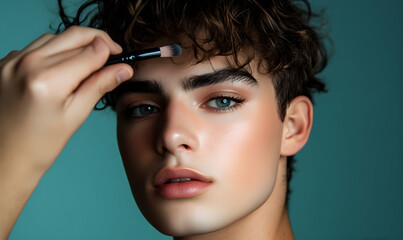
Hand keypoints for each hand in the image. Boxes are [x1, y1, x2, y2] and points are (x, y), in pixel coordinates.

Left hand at [0, 26, 132, 237]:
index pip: (91, 51)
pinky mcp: (3, 62)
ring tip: (86, 63)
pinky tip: (60, 68)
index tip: (119, 58)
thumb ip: (99, 86)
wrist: (4, 158)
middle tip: (111, 52)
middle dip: (97, 41)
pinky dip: (53, 51)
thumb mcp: (76, 116)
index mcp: (48, 80)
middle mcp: (27, 64)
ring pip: (55, 37)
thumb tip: (123, 69)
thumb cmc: (38, 145)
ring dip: (75, 44)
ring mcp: (11, 61)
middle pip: (74, 36)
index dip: (111, 52)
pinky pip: (35, 46)